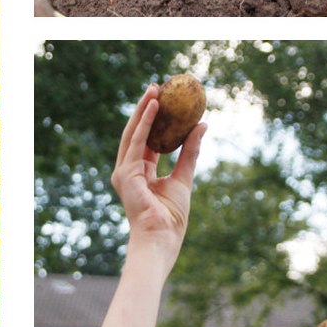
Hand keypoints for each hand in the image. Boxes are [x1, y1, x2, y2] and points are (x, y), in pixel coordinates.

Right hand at [110, 84, 204, 272]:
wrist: (162, 238)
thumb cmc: (171, 217)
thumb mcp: (184, 178)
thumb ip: (190, 152)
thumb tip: (202, 125)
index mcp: (139, 173)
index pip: (145, 141)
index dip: (153, 120)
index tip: (163, 101)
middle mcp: (128, 170)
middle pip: (136, 133)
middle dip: (145, 110)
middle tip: (156, 88)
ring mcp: (124, 172)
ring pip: (133, 133)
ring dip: (143, 110)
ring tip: (154, 90)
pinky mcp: (126, 174)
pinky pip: (137, 142)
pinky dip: (145, 124)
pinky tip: (155, 108)